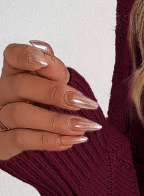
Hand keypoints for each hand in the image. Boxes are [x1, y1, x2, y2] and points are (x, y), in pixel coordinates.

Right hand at [0, 41, 101, 161]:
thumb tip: (46, 53)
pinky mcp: (3, 141)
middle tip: (83, 102)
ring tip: (83, 125)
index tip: (43, 62)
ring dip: (56, 121)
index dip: (25, 56)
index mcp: (15, 73)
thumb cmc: (43, 104)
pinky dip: (48, 140)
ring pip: (20, 114)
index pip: (12, 56)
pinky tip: (71, 140)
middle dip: (54, 93)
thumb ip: (53, 70)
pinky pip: (21, 139)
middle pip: (21, 86)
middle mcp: (4, 92)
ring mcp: (0, 116)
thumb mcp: (53, 84)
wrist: (32, 136)